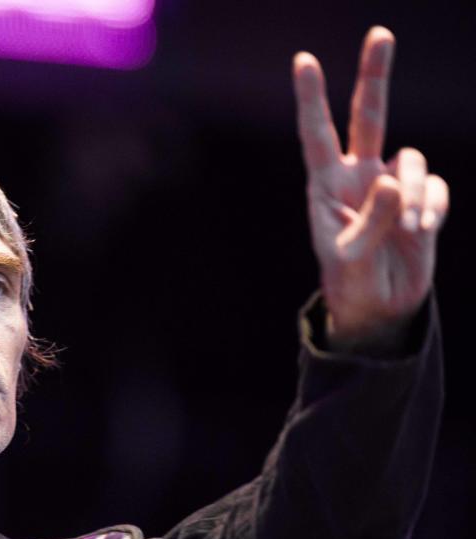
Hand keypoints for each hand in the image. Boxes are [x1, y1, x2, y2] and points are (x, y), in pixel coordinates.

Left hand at [292, 26, 448, 353]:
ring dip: (414, 195)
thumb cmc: (348, 281)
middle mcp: (358, 175)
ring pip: (412, 160)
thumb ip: (371, 221)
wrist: (378, 306)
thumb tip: (394, 180)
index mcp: (326, 185)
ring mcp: (391, 184)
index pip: (317, 135)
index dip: (312, 98)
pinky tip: (422, 232)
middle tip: (380, 32)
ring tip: (408, 231)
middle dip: (375, 75)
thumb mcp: (349, 258)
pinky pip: (435, 186)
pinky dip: (432, 208)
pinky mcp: (421, 198)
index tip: (303, 60)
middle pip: (369, 115)